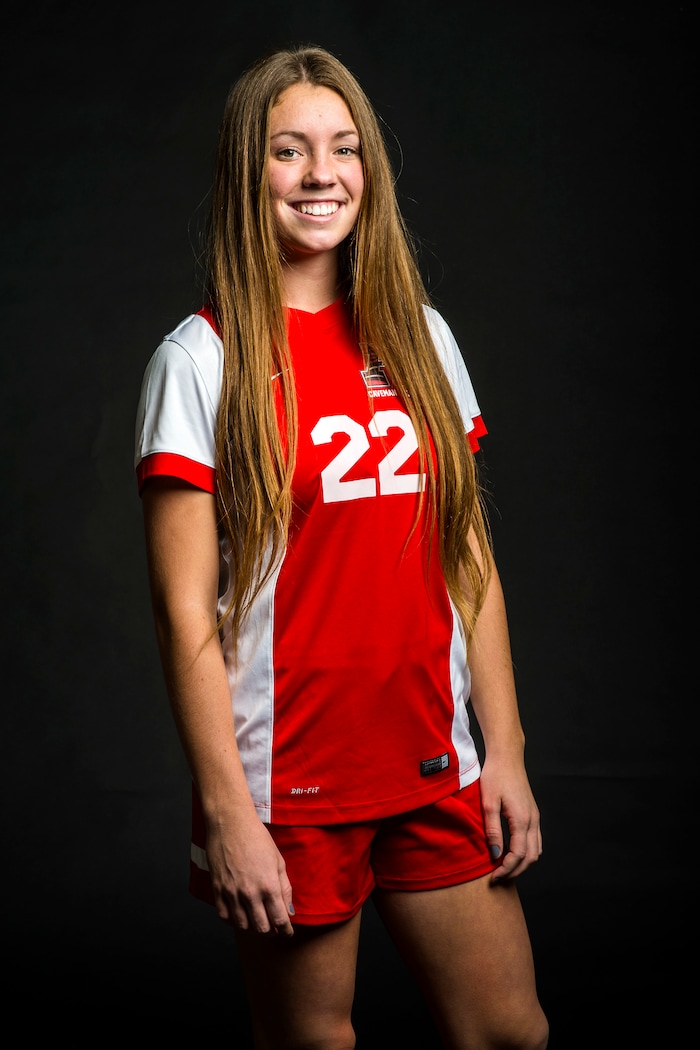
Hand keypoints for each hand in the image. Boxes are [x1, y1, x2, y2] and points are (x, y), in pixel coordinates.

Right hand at [205, 810, 294, 935]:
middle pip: (262, 928)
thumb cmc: (257, 838)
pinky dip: (233, 920)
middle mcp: (250, 893)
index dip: (286, 931)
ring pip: (243, 926)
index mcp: (269, 885)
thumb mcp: (278, 861)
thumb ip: (285, 888)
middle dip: (271, 931)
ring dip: (252, 927)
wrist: (231, 823)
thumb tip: (288, 910)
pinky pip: (225, 916)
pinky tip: (240, 914)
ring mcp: (232, 893)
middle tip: (273, 926)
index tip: (288, 933)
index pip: (280, 920)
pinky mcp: (217, 889)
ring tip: (257, 919)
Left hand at [479, 758, 542, 881]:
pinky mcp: (532, 813)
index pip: (518, 855)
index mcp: (522, 819)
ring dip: (522, 863)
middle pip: (530, 857)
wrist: (507, 756)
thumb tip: (495, 854)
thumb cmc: (495, 776)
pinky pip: (535, 840)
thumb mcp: (488, 803)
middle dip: (515, 871)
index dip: (507, 869)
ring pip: (536, 850)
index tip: (493, 878)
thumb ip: (493, 830)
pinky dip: (526, 852)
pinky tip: (512, 853)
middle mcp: (533, 820)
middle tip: (498, 878)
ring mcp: (535, 817)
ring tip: (504, 868)